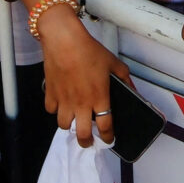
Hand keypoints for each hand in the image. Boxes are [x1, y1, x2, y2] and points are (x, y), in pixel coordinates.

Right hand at [41, 12, 129, 145]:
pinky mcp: (50, 94)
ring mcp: (64, 100)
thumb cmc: (88, 50)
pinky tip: (61, 102)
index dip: (108, 137)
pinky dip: (55, 109)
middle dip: (87, 142)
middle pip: (82, 135)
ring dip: (70, 125)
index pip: (105, 127)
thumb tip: (132, 88)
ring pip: (64, 126)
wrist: (64, 40)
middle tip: (88, 140)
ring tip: (74, 119)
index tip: (109, 140)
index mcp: (99, 98)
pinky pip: (51, 110)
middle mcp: (81, 103)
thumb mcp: (112, 62)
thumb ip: (124, 78)